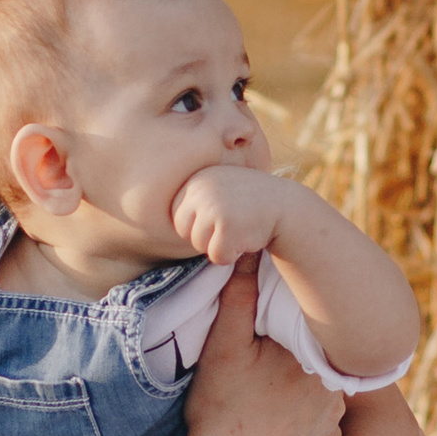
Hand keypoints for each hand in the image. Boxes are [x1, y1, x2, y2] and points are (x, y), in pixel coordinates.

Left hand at [170, 164, 286, 266]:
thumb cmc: (248, 201)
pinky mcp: (227, 226)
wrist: (285, 205)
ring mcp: (213, 207)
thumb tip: (150, 219)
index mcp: (195, 180)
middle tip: (231, 224)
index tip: (220, 217)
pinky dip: (231, 255)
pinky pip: (217, 255)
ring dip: (220, 245)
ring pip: (200, 246)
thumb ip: (193, 197)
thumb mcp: (217, 187)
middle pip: (186, 233)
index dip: (199, 225)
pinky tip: (246, 237)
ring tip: (239, 227)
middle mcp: (200, 190)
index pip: (178, 218)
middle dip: (207, 237)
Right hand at [178, 257, 343, 435]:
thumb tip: (250, 252)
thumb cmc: (221, 410)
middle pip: (314, 352)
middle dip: (291, 349)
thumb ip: (239, 296)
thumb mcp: (223, 346)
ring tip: (264, 386)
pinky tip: (276, 415)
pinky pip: (320, 417)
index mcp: (314, 354)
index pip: (305, 320)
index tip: (261, 327)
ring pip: (320, 383)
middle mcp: (335, 385)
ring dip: (300, 380)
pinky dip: (303, 413)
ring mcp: (335, 418)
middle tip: (259, 359)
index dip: (282, 318)